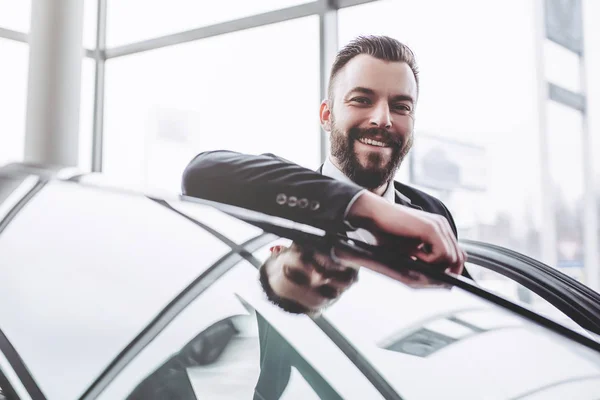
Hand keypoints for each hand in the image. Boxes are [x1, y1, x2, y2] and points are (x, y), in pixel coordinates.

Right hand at [346, 191, 466, 271]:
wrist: (374, 216)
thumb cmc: (387, 234)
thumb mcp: (411, 251)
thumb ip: (429, 263)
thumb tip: (447, 283)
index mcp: (440, 230)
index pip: (458, 254)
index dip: (450, 270)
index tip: (436, 279)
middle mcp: (443, 226)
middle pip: (459, 258)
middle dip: (444, 271)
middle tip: (422, 270)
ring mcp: (439, 226)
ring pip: (453, 258)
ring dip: (434, 265)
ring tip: (414, 257)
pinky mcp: (432, 229)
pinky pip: (442, 254)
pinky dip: (429, 260)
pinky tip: (413, 253)